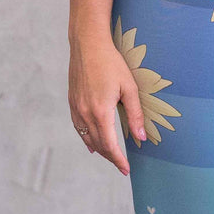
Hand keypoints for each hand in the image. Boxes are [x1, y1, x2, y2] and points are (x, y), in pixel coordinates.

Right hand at [68, 36, 146, 174]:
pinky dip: (86, 138)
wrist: (87, 44)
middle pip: (98, 144)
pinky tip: (91, 144)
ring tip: (111, 157)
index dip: (118, 160)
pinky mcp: (72, 101)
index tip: (126, 170)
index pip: (110, 145)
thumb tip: (141, 138)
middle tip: (122, 166)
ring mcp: (76, 107)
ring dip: (99, 149)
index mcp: (101, 111)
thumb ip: (135, 114)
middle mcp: (85, 113)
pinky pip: (78, 127)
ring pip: (86, 137)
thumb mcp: (129, 88)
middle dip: (110, 157)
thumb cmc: (111, 63)